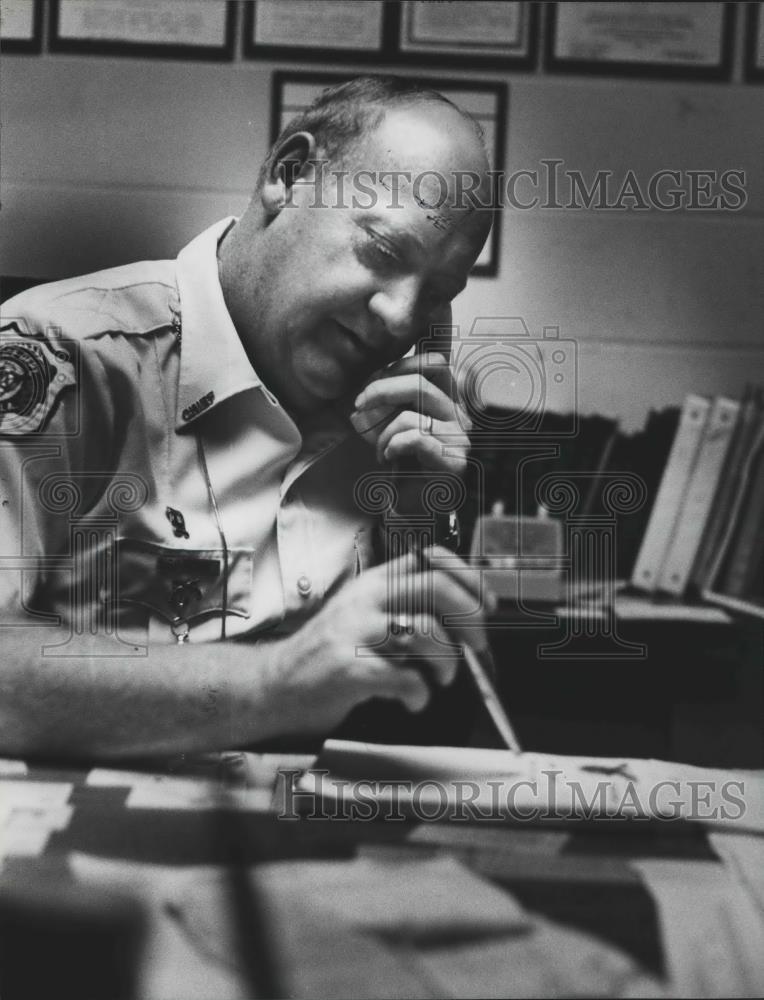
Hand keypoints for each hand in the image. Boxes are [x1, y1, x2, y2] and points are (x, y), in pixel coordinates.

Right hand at [262, 547, 488, 735]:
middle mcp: (367, 599)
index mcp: (375, 582)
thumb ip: (404, 606)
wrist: (276, 684)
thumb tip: (468, 616)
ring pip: (427, 632)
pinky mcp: (349, 668)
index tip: (486, 603)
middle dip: (470, 619)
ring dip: (447, 662)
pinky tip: (413, 699)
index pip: (430, 557)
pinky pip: (405, 677)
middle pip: (437, 588)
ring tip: (440, 678)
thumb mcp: (364, 613)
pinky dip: (420, 693)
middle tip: (476, 645)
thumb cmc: (330, 653)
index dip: (468, 576)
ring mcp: (356, 631)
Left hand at [350, 351, 471, 476]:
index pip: (436, 365)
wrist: (413, 508)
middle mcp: (458, 417)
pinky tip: (389, 458)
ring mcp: (460, 440)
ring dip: (384, 433)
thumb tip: (370, 383)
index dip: (404, 364)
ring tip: (381, 451)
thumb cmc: (404, 467)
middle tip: (359, 404)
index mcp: (447, 402)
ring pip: (412, 416)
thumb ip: (389, 403)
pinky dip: (393, 446)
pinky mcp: (454, 462)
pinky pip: (416, 439)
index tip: (372, 381)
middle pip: (422, 383)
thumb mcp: (392, 426)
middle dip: (382, 389)